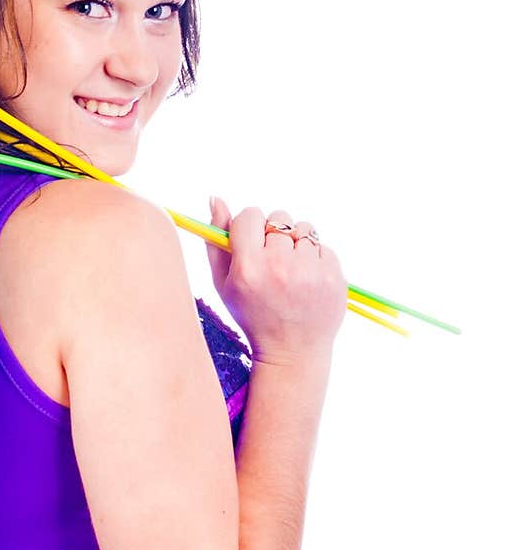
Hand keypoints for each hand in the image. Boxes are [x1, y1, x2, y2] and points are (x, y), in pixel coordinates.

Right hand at [205, 196, 347, 364]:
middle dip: (274, 233)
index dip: (249, 226)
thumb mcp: (223, 284)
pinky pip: (323, 246)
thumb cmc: (252, 315)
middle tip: (272, 260)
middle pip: (278, 218)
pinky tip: (307, 281)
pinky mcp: (333, 276)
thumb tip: (216, 198)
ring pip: (304, 228)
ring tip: (291, 271)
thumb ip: (216, 241)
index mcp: (249, 268)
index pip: (250, 215)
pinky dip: (315, 258)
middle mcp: (280, 267)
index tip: (251, 242)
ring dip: (296, 243)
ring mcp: (310, 271)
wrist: (292, 352)